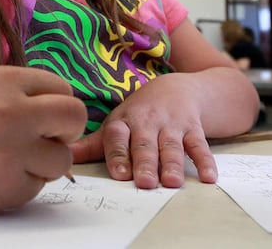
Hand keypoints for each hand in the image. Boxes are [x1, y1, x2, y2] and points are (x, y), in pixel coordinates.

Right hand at [0, 66, 86, 212]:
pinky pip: (39, 186)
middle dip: (64, 129)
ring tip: (7, 158)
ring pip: (63, 158)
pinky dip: (22, 184)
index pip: (63, 88)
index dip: (54, 104)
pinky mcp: (8, 188)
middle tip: (41, 137)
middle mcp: (12, 112)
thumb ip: (22, 95)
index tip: (39, 115)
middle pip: (75, 117)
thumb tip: (64, 111)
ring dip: (44, 161)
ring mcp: (12, 152)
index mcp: (5, 79)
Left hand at [69, 73, 216, 188]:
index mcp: (123, 121)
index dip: (117, 154)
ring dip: (172, 164)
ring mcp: (170, 123)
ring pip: (171, 146)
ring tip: (171, 182)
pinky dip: (205, 161)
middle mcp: (146, 121)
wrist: (176, 87)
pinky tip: (209, 177)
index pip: (117, 137)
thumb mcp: (115, 124)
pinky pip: (199, 145)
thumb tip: (62, 157)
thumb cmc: (138, 113)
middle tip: (143, 183)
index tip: (119, 174)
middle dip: (144, 163)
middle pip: (144, 144)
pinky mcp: (193, 127)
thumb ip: (92, 145)